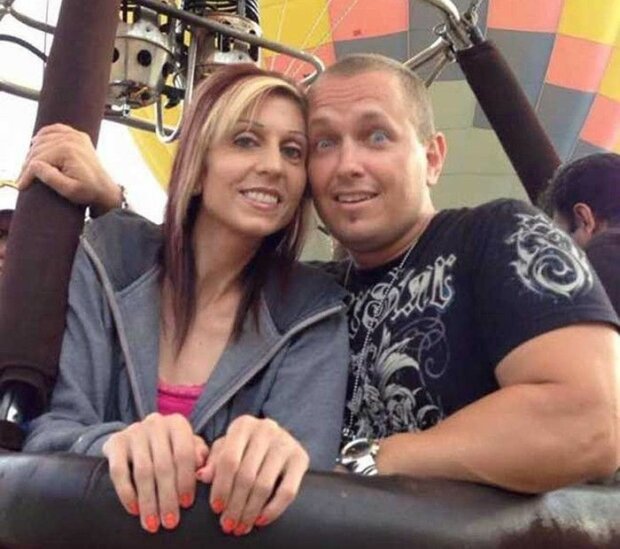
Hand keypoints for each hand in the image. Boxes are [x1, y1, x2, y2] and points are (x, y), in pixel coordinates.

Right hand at [17, 123, 121, 212]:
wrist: (105, 189)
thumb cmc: (89, 191)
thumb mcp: (69, 190)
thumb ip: (50, 177)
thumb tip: (33, 165)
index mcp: (68, 151)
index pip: (38, 159)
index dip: (27, 174)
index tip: (21, 185)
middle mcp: (71, 139)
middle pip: (38, 149)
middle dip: (28, 165)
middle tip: (23, 179)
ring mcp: (75, 135)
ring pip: (43, 140)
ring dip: (33, 152)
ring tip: (29, 167)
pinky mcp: (78, 136)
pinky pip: (55, 129)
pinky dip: (44, 134)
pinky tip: (36, 141)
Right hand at [102, 413, 208, 533]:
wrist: (136, 438)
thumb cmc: (170, 447)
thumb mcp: (188, 447)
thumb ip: (200, 456)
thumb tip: (203, 473)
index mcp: (177, 423)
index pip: (184, 453)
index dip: (186, 480)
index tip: (187, 504)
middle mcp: (156, 423)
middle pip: (163, 466)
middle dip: (168, 497)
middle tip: (170, 522)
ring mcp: (134, 431)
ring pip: (143, 472)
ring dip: (149, 501)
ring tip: (152, 523)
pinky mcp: (115, 442)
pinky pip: (119, 472)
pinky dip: (127, 493)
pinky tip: (134, 510)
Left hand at [196, 415, 308, 536]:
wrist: (277, 439)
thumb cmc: (245, 446)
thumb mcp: (226, 448)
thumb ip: (213, 461)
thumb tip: (203, 476)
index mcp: (243, 425)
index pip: (229, 460)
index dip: (221, 487)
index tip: (216, 508)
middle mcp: (266, 429)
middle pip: (246, 475)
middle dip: (235, 504)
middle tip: (228, 524)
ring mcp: (286, 442)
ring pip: (264, 485)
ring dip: (250, 510)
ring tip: (242, 526)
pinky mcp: (301, 457)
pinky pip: (288, 491)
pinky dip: (273, 509)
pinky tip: (261, 520)